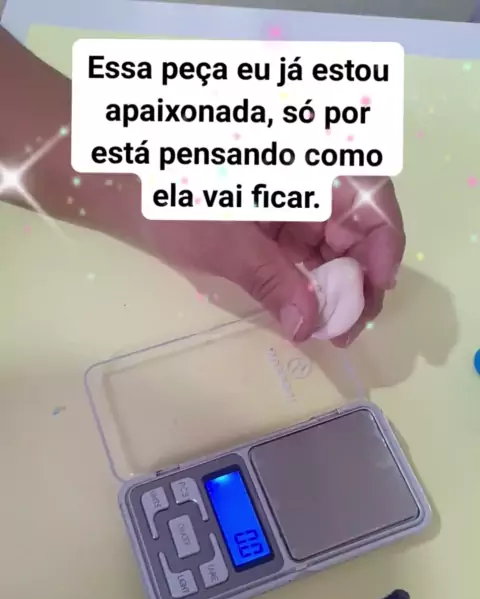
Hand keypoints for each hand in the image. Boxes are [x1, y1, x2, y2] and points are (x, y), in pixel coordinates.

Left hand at [138, 176, 404, 344]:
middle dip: (358, 280)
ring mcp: (300, 199)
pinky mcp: (284, 219)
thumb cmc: (176, 194)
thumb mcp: (225, 239)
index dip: (384, 246)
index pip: (374, 199)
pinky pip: (312, 251)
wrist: (130, 182)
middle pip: (362, 228)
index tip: (375, 291)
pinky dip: (312, 282)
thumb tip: (307, 326)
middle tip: (344, 330)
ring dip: (337, 288)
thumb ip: (272, 279)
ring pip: (338, 245)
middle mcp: (316, 177)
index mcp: (311, 162)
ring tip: (327, 329)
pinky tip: (308, 312)